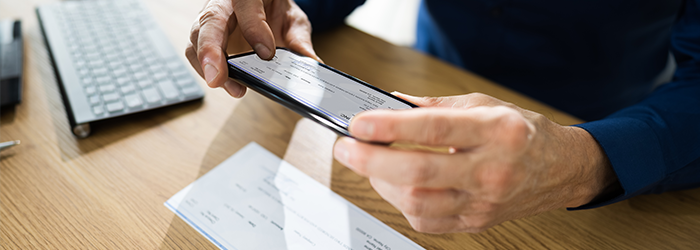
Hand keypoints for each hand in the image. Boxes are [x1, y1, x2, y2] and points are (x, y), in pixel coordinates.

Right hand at [186, 0, 319, 97]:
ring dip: (207, 65)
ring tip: (226, 85)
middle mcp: (224, 3)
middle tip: (218, 78)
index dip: (254, 29)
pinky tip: (224, 82)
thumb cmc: (274, 9)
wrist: (263, 5)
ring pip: (196, 38)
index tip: (267, 54)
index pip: (246, 5)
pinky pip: (195, 51)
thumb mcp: (292, 20)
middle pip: (210, 22)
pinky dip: (205, 69)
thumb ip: (299, 40)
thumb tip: (312, 63)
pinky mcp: (205, 36)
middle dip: (211, 50)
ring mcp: (211, 19)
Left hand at [333, 93, 618, 232]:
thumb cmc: (521, 132)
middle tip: (346, 147)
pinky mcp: (477, 222)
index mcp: (496, 131)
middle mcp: (491, 169)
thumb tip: (390, 103)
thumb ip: (435, 105)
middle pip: (419, 173)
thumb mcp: (484, 104)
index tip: (359, 123)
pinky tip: (395, 185)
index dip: (390, 128)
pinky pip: (427, 222)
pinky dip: (402, 203)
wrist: (559, 170)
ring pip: (418, 203)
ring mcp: (484, 202)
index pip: (434, 129)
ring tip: (370, 164)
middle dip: (371, 161)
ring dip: (382, 183)